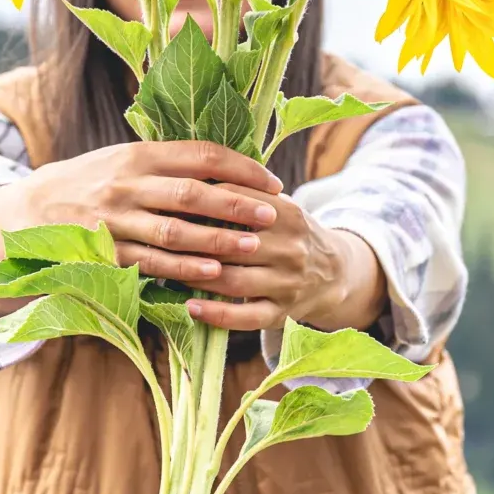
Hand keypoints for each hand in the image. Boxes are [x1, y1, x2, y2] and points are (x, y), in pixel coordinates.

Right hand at [0, 140, 283, 319]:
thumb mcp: (123, 159)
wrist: (28, 211)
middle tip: (271, 215)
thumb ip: (168, 162)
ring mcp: (114, 220)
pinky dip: (185, 268)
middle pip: (192, 193)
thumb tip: (228, 165)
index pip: (200, 155)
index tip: (271, 182)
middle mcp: (126, 184)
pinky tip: (213, 274)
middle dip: (236, 205)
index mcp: (138, 154)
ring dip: (218, 241)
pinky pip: (152, 262)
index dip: (241, 168)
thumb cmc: (91, 183)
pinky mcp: (104, 253)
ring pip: (175, 232)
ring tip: (253, 246)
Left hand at [180, 191, 386, 334]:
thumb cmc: (288, 233)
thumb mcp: (277, 206)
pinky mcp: (282, 313)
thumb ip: (243, 193)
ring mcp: (287, 283)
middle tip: (159, 237)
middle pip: (232, 244)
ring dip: (196, 276)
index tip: (169, 201)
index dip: (200, 201)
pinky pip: (245, 317)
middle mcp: (291, 248)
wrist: (334, 273)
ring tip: (167, 270)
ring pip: (234, 281)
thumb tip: (187, 176)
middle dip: (192, 241)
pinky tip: (190, 307)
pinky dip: (217, 314)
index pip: (238, 202)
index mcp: (288, 214)